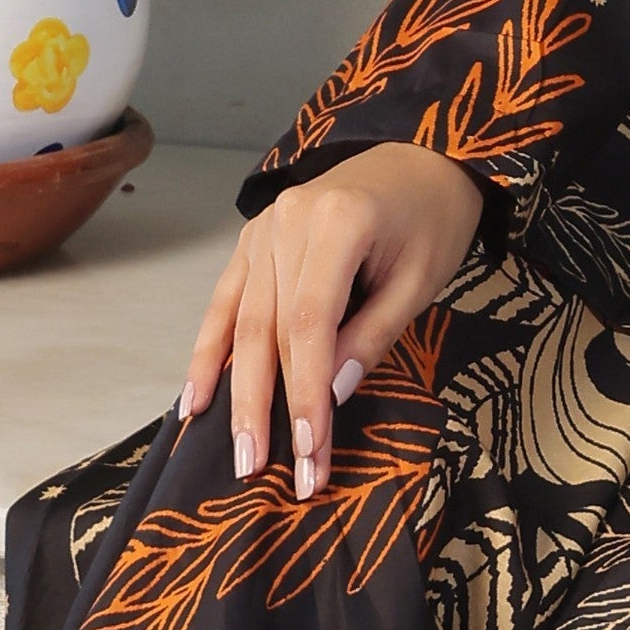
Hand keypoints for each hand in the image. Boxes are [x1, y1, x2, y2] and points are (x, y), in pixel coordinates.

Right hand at [182, 144, 487, 493]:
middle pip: (267, 328)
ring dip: (232, 391)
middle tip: (260, 470)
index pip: (310, 324)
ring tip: (233, 451)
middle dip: (265, 406)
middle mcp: (286, 220)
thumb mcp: (421, 280)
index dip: (303, 392)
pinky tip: (196, 399)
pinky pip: (226, 302)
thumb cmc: (433, 219)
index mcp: (337, 222)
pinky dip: (208, 352)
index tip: (308, 451)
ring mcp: (262, 228)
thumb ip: (372, 335)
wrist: (422, 158)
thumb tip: (328, 395)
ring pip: (239, 321)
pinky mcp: (251, 240)